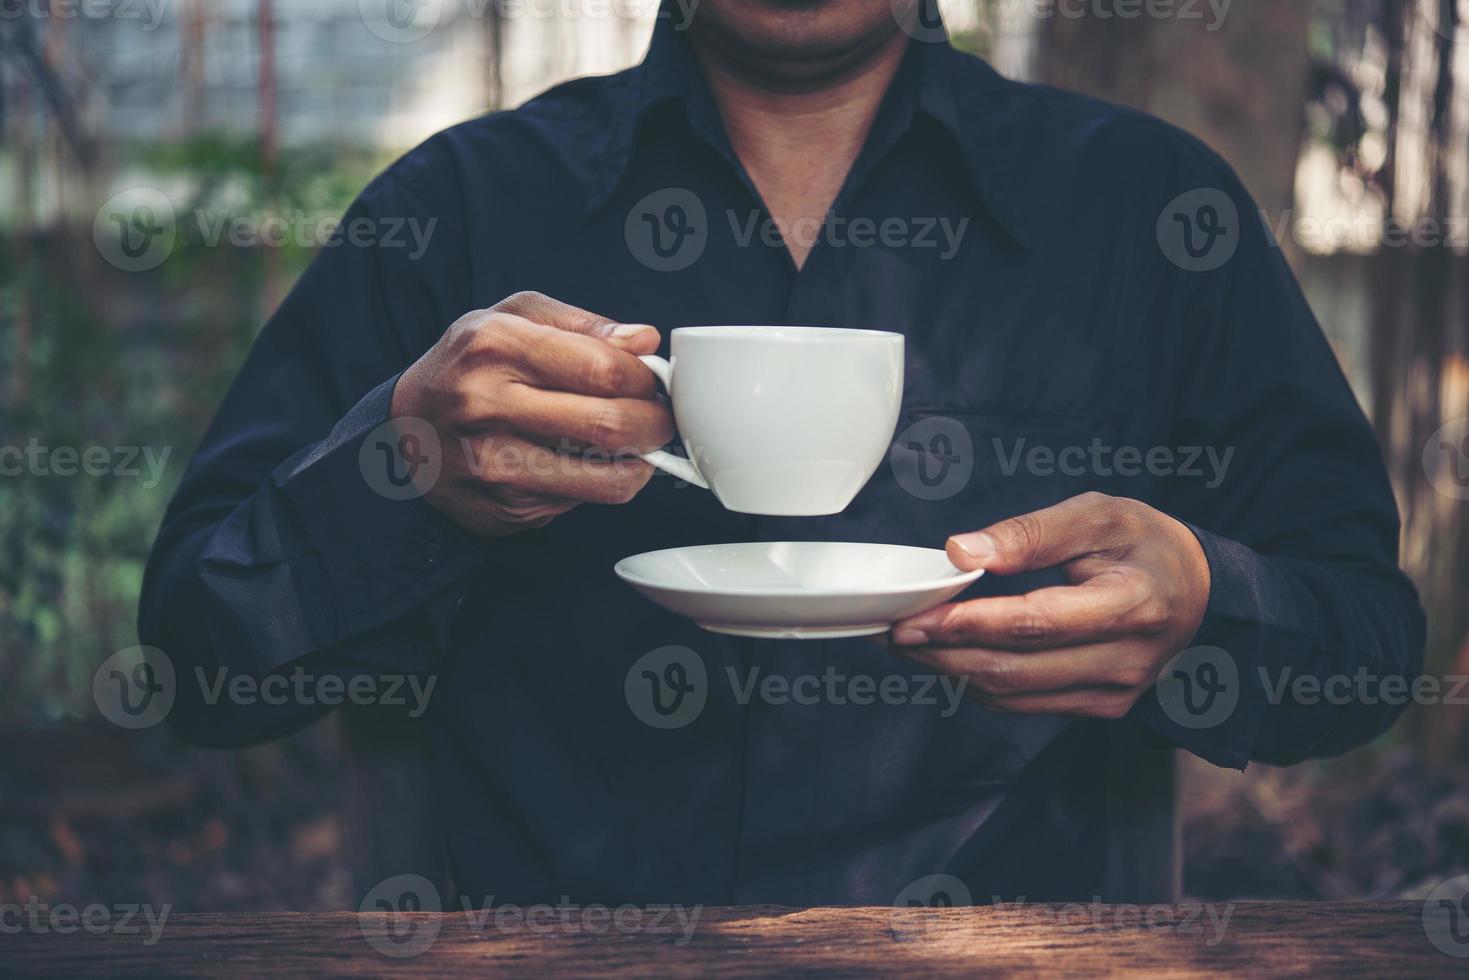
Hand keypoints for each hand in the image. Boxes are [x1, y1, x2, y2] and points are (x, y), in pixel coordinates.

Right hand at [391, 291, 672, 536]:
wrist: (403, 428)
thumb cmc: (469, 365)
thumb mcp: (513, 318)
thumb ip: (583, 325)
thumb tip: (644, 340)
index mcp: (495, 345)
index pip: (603, 368)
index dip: (644, 379)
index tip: (652, 381)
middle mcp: (487, 404)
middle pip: (610, 425)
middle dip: (656, 425)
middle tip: (661, 419)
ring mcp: (493, 463)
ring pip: (606, 478)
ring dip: (641, 465)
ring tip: (638, 447)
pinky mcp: (504, 506)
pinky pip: (582, 503)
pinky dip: (602, 485)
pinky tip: (590, 464)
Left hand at [888, 492, 1210, 718]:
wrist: (1204, 596)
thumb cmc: (1150, 546)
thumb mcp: (1100, 515)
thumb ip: (1031, 533)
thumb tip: (962, 551)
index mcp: (1133, 604)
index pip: (1036, 622)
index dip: (970, 622)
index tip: (916, 616)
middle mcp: (1125, 661)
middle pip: (1015, 668)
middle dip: (943, 652)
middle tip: (892, 631)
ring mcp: (1113, 693)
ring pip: (1013, 694)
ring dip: (952, 671)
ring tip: (909, 643)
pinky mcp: (1100, 708)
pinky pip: (1025, 704)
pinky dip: (978, 682)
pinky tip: (949, 657)